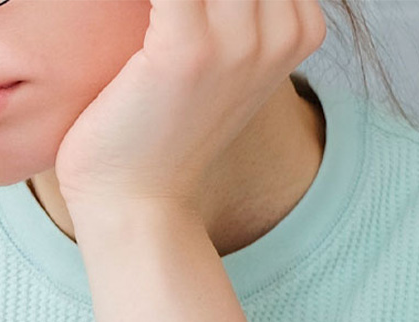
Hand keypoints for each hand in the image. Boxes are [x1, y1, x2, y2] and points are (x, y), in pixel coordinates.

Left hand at [53, 0, 325, 215]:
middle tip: (160, 4)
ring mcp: (238, 40)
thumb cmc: (158, 133)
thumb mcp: (210, 64)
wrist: (138, 204)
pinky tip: (121, 1)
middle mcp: (280, 30)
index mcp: (297, 28)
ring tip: (144, 7)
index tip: (175, 2)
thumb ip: (222, 14)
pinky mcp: (186, 50)